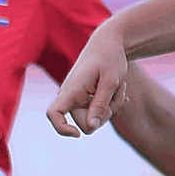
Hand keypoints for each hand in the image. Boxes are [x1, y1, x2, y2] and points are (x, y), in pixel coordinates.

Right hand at [47, 22, 132, 136]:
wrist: (110, 41)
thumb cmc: (110, 57)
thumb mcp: (111, 81)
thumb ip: (100, 104)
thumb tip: (90, 127)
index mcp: (71, 89)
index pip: (53, 114)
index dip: (62, 128)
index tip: (78, 133)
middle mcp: (70, 96)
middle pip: (86, 123)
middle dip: (106, 115)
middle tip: (119, 94)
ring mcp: (78, 98)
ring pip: (96, 119)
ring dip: (112, 107)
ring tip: (119, 87)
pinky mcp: (86, 99)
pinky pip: (99, 113)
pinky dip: (112, 105)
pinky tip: (121, 91)